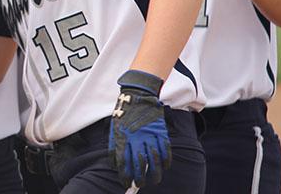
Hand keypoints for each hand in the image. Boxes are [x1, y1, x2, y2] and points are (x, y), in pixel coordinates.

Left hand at [109, 70, 170, 187]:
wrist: (138, 96)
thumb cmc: (124, 113)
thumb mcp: (114, 129)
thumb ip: (115, 147)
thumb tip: (115, 165)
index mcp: (123, 138)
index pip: (124, 163)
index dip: (125, 176)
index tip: (126, 183)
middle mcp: (136, 139)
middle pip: (140, 165)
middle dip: (140, 179)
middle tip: (140, 184)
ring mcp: (150, 136)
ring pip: (154, 161)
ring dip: (154, 174)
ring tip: (153, 180)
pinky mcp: (161, 132)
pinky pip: (165, 151)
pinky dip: (166, 161)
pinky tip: (164, 166)